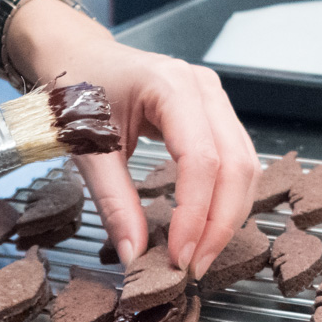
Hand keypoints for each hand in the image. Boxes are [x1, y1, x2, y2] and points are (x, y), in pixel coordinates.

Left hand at [7, 1, 258, 277]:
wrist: (76, 55)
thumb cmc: (78, 90)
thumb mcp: (87, 149)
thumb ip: (113, 202)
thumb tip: (135, 256)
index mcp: (169, 86)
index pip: (201, 160)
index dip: (194, 215)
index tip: (178, 256)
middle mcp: (203, 88)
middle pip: (236, 165)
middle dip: (220, 223)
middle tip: (194, 266)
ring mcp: (215, 98)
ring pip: (245, 166)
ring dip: (229, 215)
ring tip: (200, 254)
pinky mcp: (216, 114)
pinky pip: (237, 161)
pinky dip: (227, 199)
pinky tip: (207, 227)